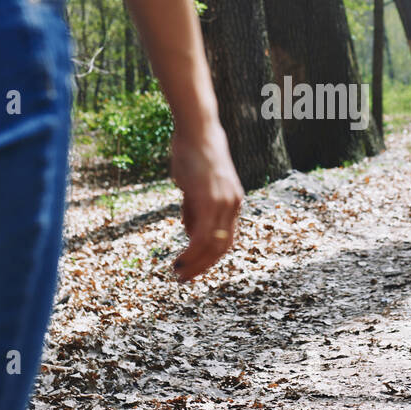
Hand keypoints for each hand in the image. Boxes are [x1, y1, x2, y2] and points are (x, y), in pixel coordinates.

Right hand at [169, 123, 243, 281]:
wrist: (197, 130)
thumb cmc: (193, 154)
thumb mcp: (195, 186)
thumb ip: (195, 208)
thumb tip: (190, 231)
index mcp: (232, 202)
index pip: (226, 239)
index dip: (211, 257)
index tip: (194, 268)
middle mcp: (232, 204)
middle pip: (222, 248)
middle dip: (203, 267)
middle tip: (184, 279)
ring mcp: (223, 202)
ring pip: (212, 246)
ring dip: (195, 264)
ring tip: (178, 274)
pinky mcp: (209, 200)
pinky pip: (202, 236)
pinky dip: (191, 253)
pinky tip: (179, 261)